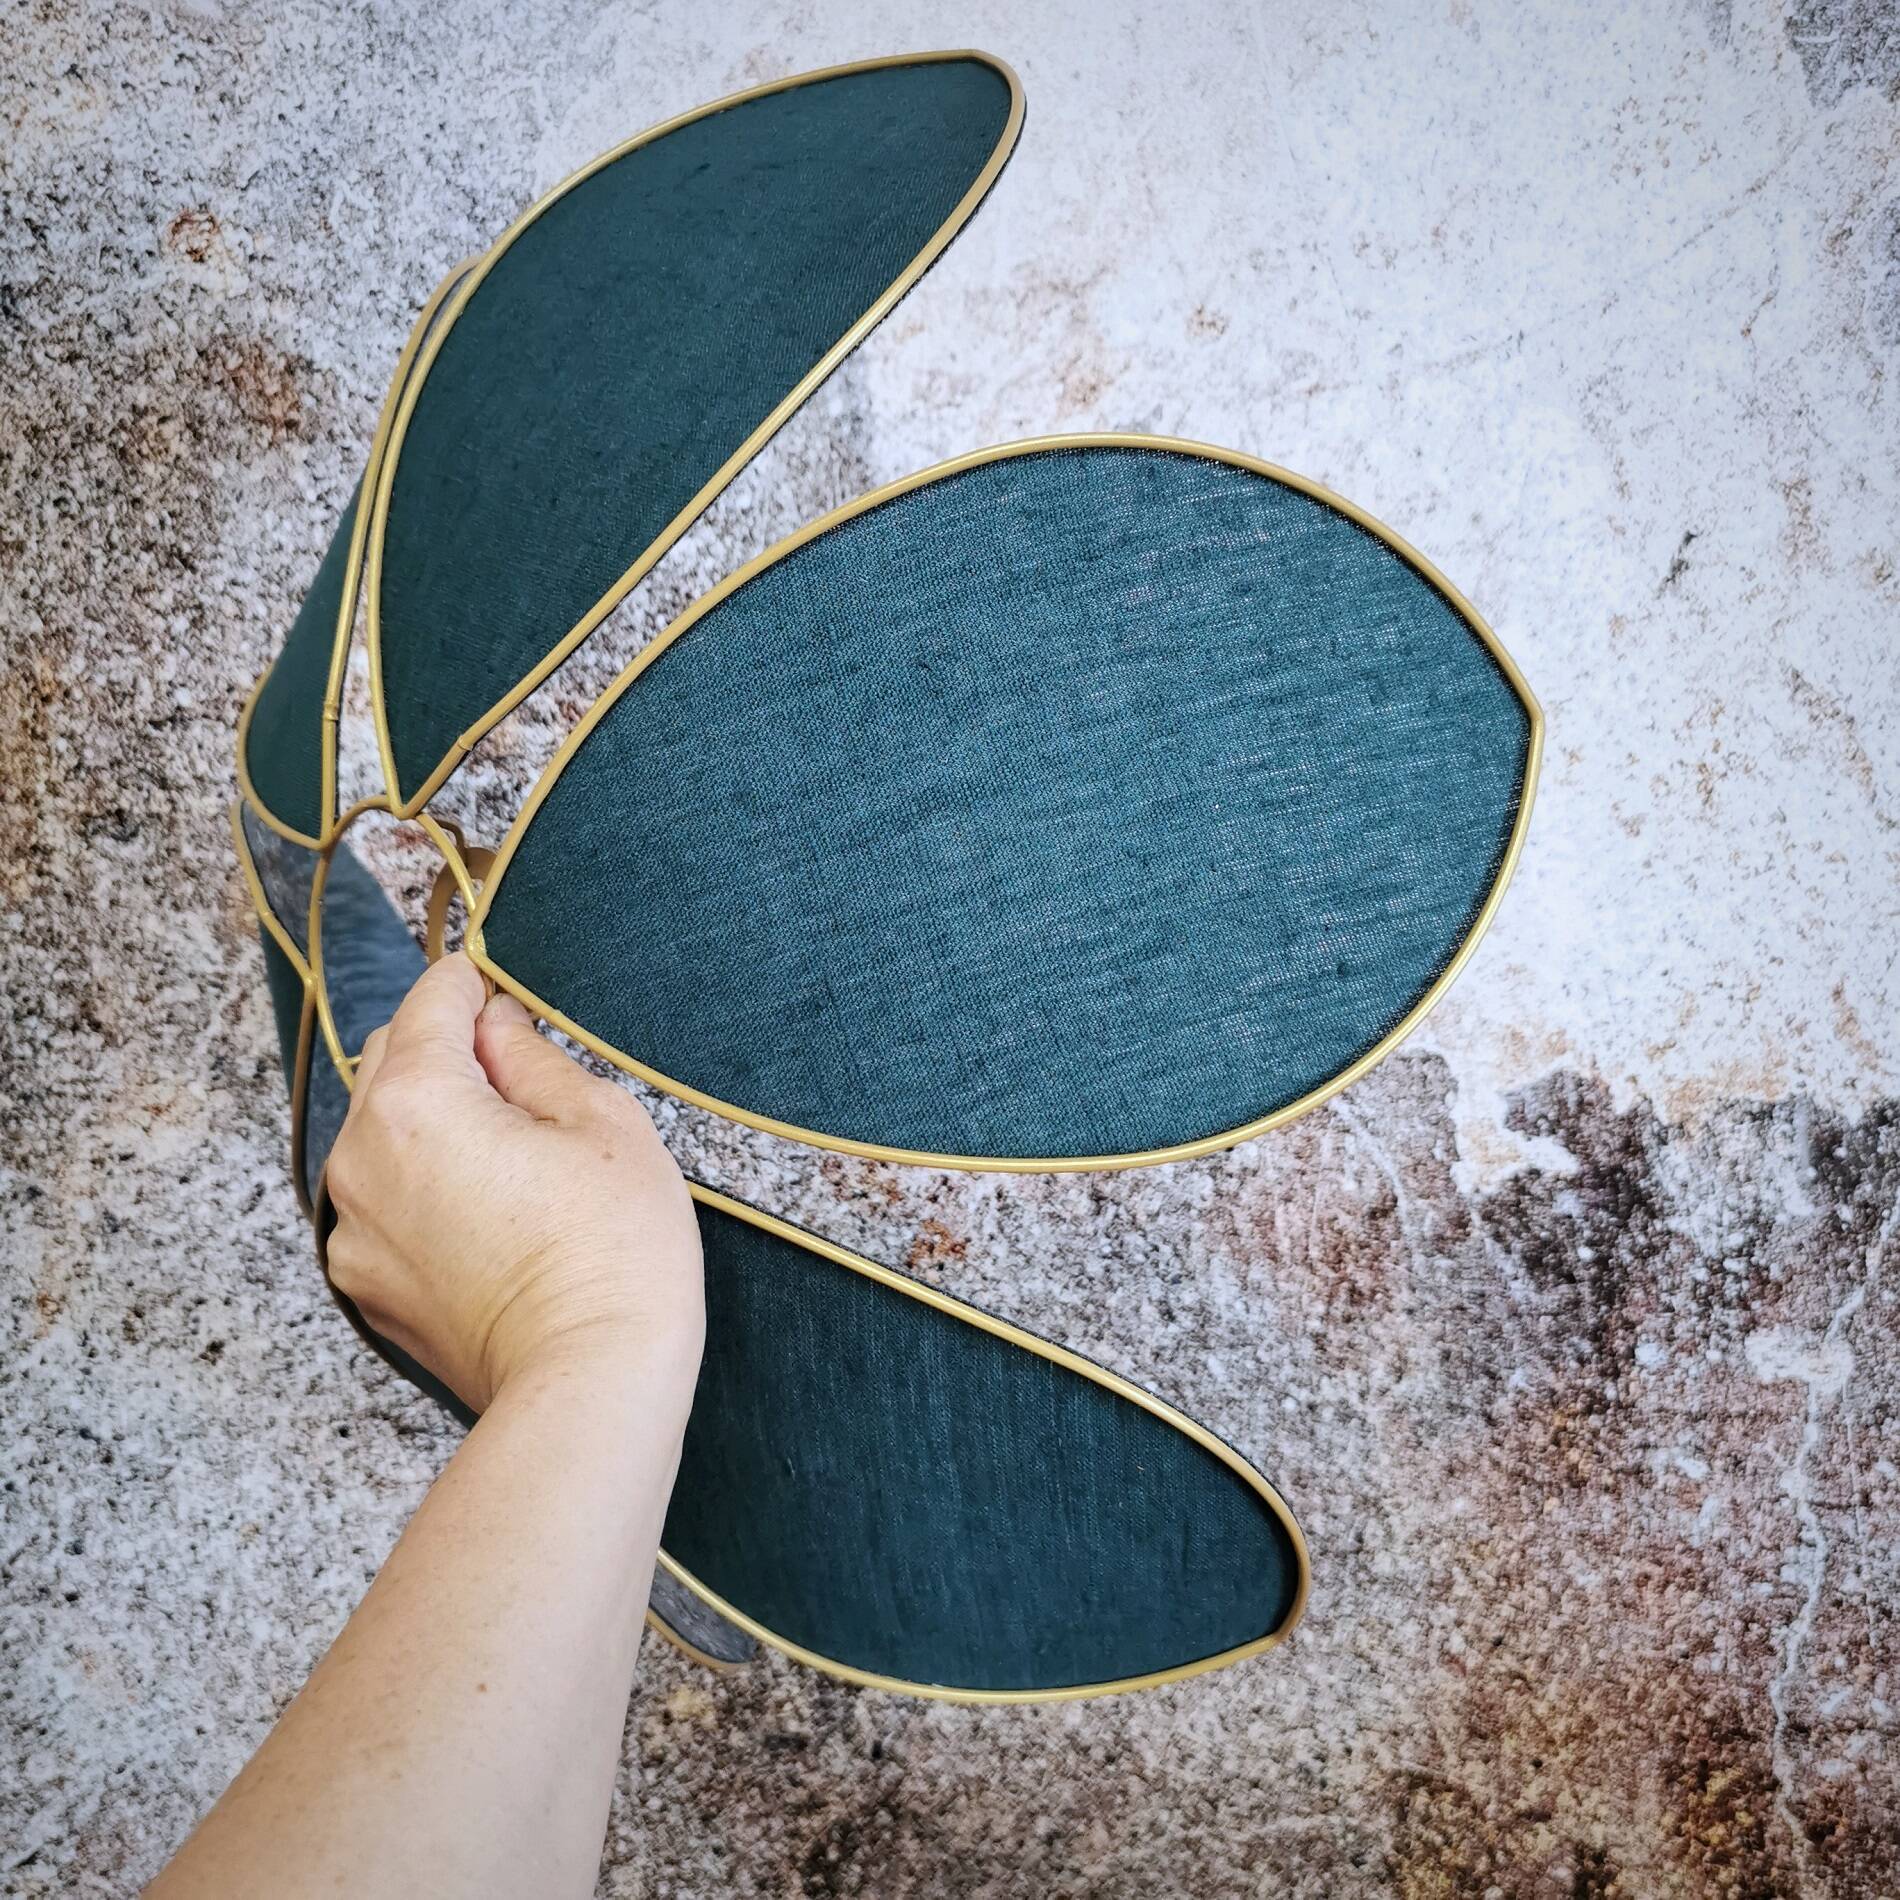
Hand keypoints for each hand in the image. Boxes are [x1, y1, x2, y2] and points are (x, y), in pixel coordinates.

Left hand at [322, 954, 702, 1412]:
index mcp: (415, 1103)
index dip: (474, 983)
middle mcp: (359, 1159)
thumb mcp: (601, 1122)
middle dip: (451, 1049)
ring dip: (436, 1119)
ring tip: (515, 1152)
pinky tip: (492, 1210)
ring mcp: (353, 1229)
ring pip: (385, 1132)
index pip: (432, 1001)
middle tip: (525, 1070)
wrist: (590, 1387)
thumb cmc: (614, 1252)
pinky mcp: (366, 1284)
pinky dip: (425, 1184)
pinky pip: (386, 1200)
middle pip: (395, 1060)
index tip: (502, 984)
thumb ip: (532, 1055)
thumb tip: (496, 1024)